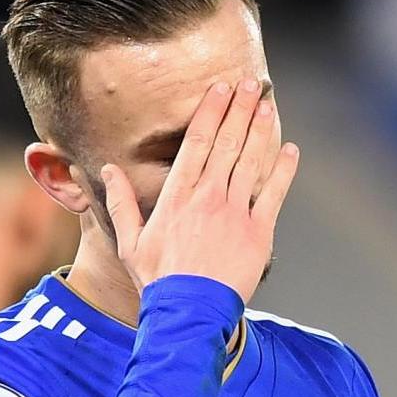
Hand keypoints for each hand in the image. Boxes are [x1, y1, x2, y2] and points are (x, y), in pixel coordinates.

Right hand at [100, 78, 299, 304]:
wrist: (187, 312)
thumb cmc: (157, 280)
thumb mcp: (129, 242)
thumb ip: (121, 202)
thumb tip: (107, 170)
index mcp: (176, 197)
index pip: (197, 143)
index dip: (211, 112)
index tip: (221, 89)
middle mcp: (207, 198)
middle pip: (228, 143)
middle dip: (241, 109)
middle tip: (253, 84)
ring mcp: (235, 213)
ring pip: (251, 161)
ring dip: (261, 130)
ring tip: (268, 105)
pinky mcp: (257, 232)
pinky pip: (273, 193)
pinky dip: (283, 169)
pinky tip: (289, 149)